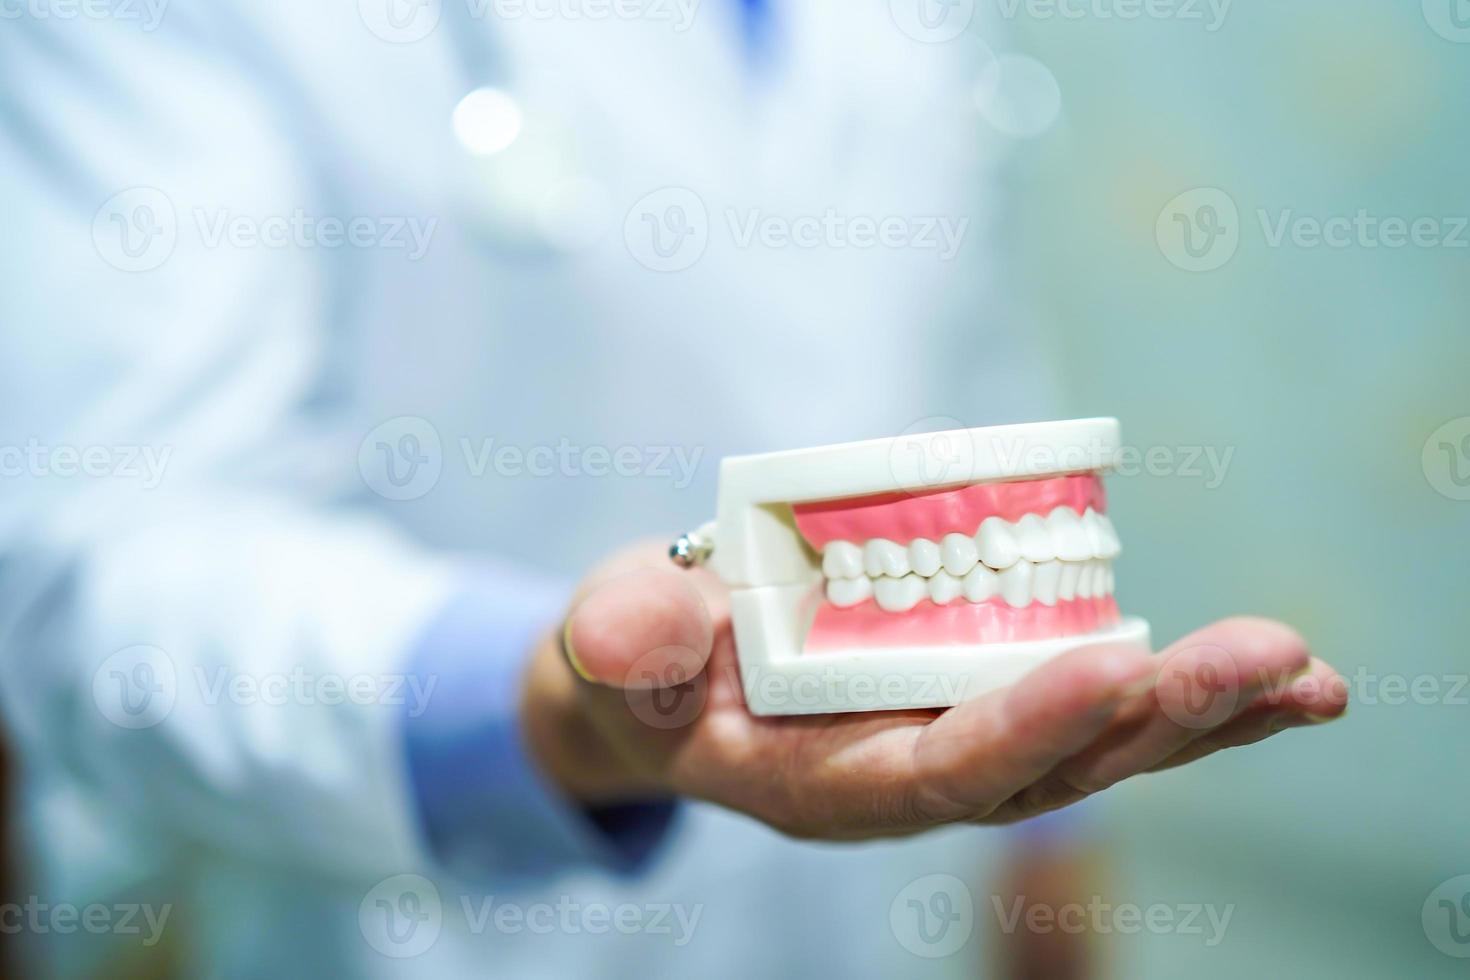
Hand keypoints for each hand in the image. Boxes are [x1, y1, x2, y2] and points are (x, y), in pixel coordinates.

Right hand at [520, 541, 1345, 839]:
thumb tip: (625, 637)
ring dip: (1202, 715)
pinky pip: (1086, 705)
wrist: (663, 685)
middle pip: (1048, 768)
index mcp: (818, 779)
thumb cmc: (641, 667)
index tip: (1111, 663)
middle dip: (1161, 719)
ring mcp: (948, 742)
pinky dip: (1179, 694)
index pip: (933, 772)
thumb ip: (621, 643)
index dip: (1022, 726)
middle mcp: (904, 778)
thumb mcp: (611, 649)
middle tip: (1275, 663)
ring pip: (1090, 748)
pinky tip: (1274, 678)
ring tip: (1307, 675)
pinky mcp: (974, 699)